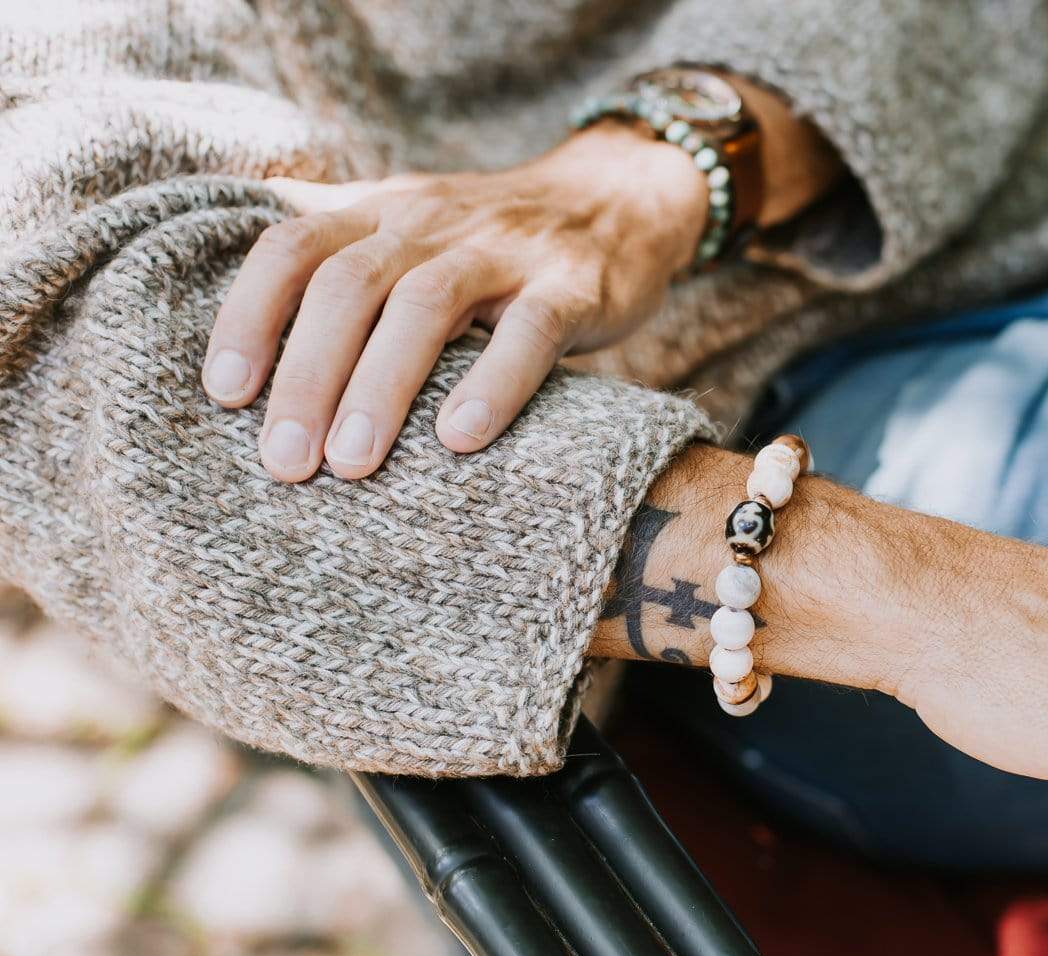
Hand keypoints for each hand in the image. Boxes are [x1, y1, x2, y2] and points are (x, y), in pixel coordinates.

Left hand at [203, 122, 705, 481]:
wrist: (620, 199)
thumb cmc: (495, 241)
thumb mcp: (410, 224)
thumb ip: (336, 251)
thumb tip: (237, 298)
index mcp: (382, 212)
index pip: (293, 247)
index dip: (249, 316)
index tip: (225, 396)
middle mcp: (433, 222)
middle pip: (348, 285)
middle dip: (306, 376)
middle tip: (285, 462)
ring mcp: (505, 251)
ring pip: (426, 306)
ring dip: (380, 387)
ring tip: (352, 463)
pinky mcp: (573, 285)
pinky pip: (529, 331)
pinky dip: (492, 384)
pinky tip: (461, 439)